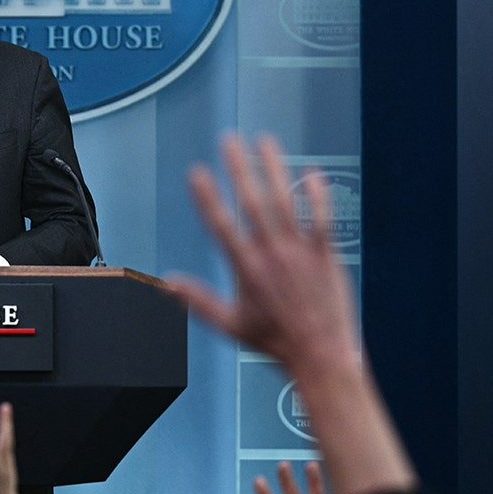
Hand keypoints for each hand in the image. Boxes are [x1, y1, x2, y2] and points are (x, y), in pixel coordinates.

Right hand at [164, 134, 357, 374]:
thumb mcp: (229, 323)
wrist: (320, 353)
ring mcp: (300, 252)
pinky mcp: (326, 254)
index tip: (196, 172)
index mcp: (245, 268)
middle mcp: (271, 254)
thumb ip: (196, 300)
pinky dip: (316, 194)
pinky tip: (309, 172)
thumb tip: (166, 283)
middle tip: (229, 140)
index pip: (220, 224)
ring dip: (273, 169)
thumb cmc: (274, 341)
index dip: (207, 196)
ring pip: (285, 201)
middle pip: (252, 201)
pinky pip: (320, 217)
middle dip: (238, 167)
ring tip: (264, 142)